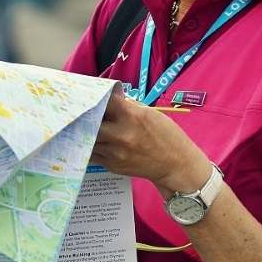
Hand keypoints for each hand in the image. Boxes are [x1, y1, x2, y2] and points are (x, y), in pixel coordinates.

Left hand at [90, 94, 212, 199]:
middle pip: (90, 122)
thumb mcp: (150, 113)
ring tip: (90, 126)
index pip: (105, 101)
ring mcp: (116, 153)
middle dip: (89, 116)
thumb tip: (109, 96)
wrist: (175, 165)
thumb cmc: (166, 135)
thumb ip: (127, 106)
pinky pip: (94, 153)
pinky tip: (99, 140)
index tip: (93, 95)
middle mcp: (121, 135)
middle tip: (86, 112)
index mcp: (132, 117)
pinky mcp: (113, 166)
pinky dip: (94, 146)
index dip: (97, 96)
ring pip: (89, 139)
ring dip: (89, 132)